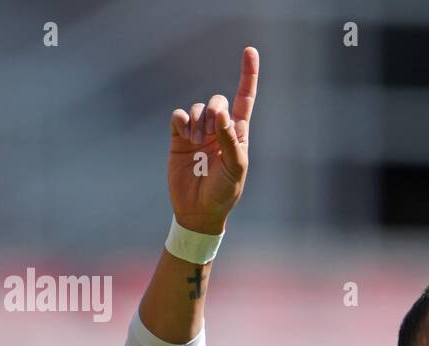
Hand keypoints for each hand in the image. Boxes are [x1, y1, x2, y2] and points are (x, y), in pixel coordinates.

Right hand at [167, 46, 258, 234]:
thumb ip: (231, 140)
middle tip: (211, 136)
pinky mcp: (179, 137)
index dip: (248, 75)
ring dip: (199, 122)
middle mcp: (219, 130)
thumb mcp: (235, 169)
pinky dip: (182, 121)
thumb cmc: (223, 193)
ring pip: (198, 108)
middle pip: (219, 101)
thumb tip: (222, 112)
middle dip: (215, 113)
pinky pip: (180, 115)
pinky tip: (184, 136)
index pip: (245, 100)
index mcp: (238, 135)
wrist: (197, 210)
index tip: (250, 51)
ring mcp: (199, 132)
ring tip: (197, 144)